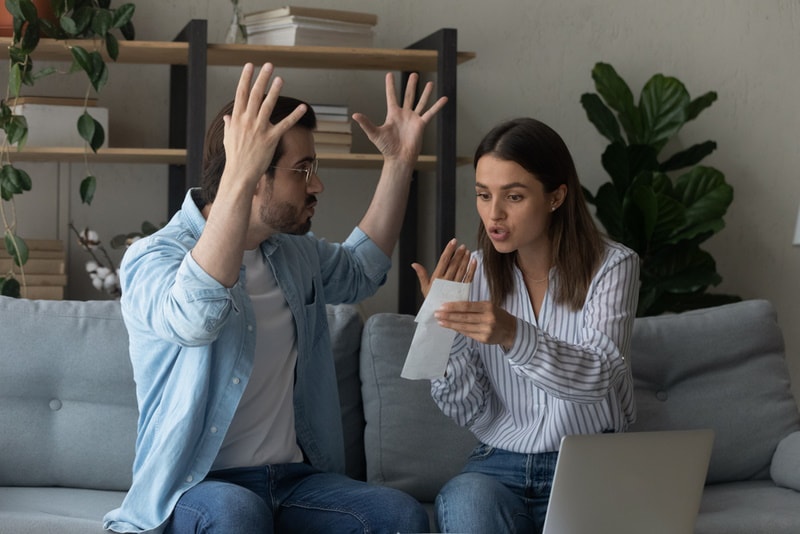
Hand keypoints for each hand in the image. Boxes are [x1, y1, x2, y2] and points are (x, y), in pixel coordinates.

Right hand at [222, 63, 307, 189]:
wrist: (240, 173)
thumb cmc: (234, 157)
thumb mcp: (228, 138)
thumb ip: (230, 125)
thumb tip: (228, 117)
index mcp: (237, 118)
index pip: (241, 93)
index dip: (246, 78)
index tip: (250, 66)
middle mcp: (248, 121)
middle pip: (255, 95)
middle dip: (262, 78)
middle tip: (268, 65)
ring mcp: (259, 129)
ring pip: (268, 105)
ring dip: (274, 91)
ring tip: (280, 79)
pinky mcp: (271, 138)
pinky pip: (285, 124)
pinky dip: (295, 115)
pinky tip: (303, 107)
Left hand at [352, 72, 447, 162]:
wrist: (399, 158)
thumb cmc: (386, 148)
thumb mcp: (374, 134)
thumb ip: (366, 123)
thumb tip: (354, 115)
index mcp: (393, 114)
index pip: (391, 96)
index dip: (390, 86)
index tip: (389, 74)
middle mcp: (404, 114)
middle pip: (408, 95)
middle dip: (411, 85)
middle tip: (414, 74)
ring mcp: (413, 119)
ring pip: (420, 102)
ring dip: (425, 93)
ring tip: (430, 83)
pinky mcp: (421, 124)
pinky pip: (430, 113)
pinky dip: (437, 106)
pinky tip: (444, 98)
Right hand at [412, 238, 476, 298]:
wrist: (440, 314)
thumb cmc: (432, 300)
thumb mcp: (424, 288)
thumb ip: (421, 274)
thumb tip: (414, 264)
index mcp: (437, 279)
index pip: (443, 261)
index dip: (448, 250)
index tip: (453, 242)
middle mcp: (447, 281)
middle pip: (454, 264)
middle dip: (458, 254)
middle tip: (462, 245)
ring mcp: (456, 286)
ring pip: (462, 270)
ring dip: (465, 260)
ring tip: (467, 251)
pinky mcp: (463, 290)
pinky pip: (469, 278)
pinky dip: (472, 269)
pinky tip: (474, 262)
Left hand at [435, 301, 516, 349]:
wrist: (511, 330)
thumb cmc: (497, 315)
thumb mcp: (488, 306)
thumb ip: (473, 307)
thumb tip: (453, 308)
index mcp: (488, 307)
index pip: (467, 306)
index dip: (453, 307)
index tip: (442, 306)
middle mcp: (488, 318)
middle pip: (464, 317)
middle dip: (448, 316)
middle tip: (436, 314)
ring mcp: (486, 330)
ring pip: (464, 327)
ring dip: (450, 324)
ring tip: (440, 322)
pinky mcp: (484, 339)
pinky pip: (468, 334)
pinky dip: (458, 330)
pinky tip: (451, 327)